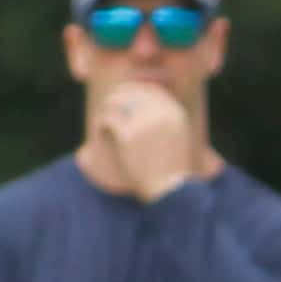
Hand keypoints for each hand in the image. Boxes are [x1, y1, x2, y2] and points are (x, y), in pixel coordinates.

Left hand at [96, 80, 194, 200]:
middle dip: (118, 98)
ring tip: (105, 123)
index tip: (125, 98)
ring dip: (108, 111)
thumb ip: (165, 120)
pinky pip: (107, 119)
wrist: (172, 192)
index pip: (151, 89)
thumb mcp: (178, 140)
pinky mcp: (128, 134)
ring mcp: (144, 122)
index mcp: (175, 113)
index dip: (135, 91)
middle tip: (109, 108)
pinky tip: (102, 133)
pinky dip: (102, 125)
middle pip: (131, 92)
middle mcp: (161, 113)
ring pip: (116, 103)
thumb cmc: (173, 170)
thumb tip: (141, 104)